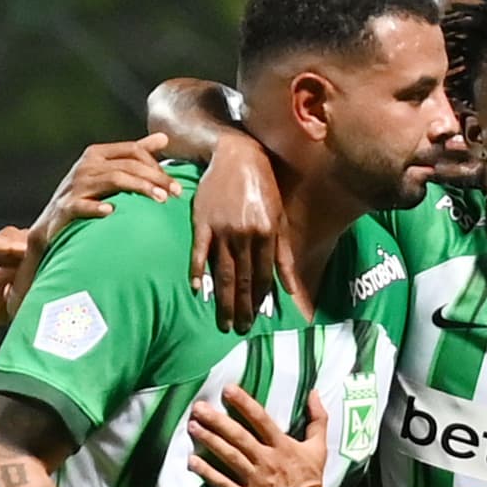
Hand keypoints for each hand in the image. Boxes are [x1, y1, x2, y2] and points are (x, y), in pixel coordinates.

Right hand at [28, 135, 181, 270]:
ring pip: (113, 180)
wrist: (52, 225)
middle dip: (156, 178)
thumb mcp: (108, 172)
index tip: (175, 185)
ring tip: (160, 200)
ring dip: (139, 189)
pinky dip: (97, 208)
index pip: (133, 150)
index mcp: (97, 154)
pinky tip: (112, 212)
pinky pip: (83, 205)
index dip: (157, 165)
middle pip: (128, 165)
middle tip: (177, 193)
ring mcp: (76, 185)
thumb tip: (163, 138)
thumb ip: (135, 155)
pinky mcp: (66, 207)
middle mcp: (86, 166)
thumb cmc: (86, 196)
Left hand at [187, 385, 331, 486]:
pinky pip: (223, 483)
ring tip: (192, 426)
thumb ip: (317, 419)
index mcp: (282, 446)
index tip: (228, 389)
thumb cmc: (311, 481)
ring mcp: (255, 479)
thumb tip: (314, 393)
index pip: (261, 419)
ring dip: (209, 440)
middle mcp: (266, 460)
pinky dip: (207, 472)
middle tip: (198, 407)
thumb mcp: (318, 448)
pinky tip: (192, 461)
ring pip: (229, 455)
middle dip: (217, 420)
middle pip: (239, 436)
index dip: (244, 403)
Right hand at [189, 137, 290, 333]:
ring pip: (222, 273)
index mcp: (267, 234)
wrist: (236, 156)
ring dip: (223, 301)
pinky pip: (199, 252)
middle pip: (242, 281)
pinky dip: (197, 272)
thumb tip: (290, 289)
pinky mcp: (203, 222)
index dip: (260, 301)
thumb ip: (284, 254)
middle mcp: (246, 235)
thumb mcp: (281, 217)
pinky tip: (196, 291)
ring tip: (222, 322)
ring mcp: (223, 230)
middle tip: (239, 330)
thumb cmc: (263, 186)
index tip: (257, 320)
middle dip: (242, 309)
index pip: (263, 277)